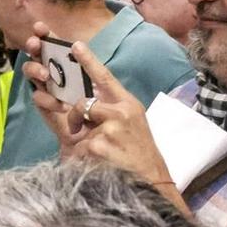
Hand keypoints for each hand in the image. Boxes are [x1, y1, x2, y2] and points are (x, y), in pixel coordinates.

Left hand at [24, 29, 174, 191]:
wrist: (152, 181)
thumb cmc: (139, 153)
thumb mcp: (132, 125)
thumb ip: (112, 111)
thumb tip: (88, 103)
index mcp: (128, 105)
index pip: (106, 77)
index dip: (89, 60)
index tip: (74, 45)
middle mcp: (121, 113)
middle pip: (83, 103)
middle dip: (74, 117)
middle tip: (77, 131)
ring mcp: (109, 129)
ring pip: (78, 127)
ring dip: (81, 143)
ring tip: (100, 156)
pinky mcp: (98, 145)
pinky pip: (77, 148)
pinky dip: (81, 158)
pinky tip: (99, 166)